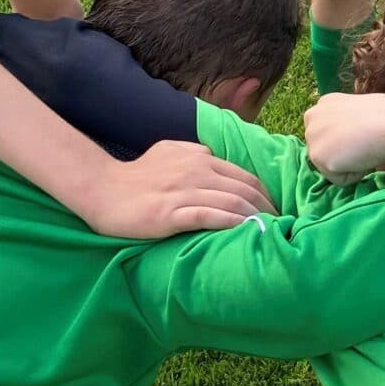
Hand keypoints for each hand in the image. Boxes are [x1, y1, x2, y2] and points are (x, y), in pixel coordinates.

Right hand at [71, 140, 274, 236]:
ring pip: (233, 202)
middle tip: (282, 225)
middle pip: (244, 189)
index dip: (265, 194)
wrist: (102, 190)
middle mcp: (196, 170)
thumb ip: (194, 154)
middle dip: (268, 208)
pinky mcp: (171, 212)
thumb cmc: (136, 175)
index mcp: (199, 157)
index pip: (244, 175)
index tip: (276, 210)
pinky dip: (234, 224)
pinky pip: (211, 216)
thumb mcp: (169, 152)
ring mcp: (184, 191)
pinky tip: (247, 232)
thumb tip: (214, 158)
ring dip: (257, 217)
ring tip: (271, 232)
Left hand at [303, 92, 384, 179]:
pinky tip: (362, 157)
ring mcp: (312, 137)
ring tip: (363, 147)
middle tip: (364, 141)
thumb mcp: (358, 112)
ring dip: (349, 164)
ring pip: (329, 166)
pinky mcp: (318, 157)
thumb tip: (347, 143)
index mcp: (324, 104)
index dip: (348, 140)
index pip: (328, 135)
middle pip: (325, 151)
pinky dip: (353, 175)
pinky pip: (338, 179)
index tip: (362, 133)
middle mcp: (312, 117)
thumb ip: (345, 124)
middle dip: (344, 153)